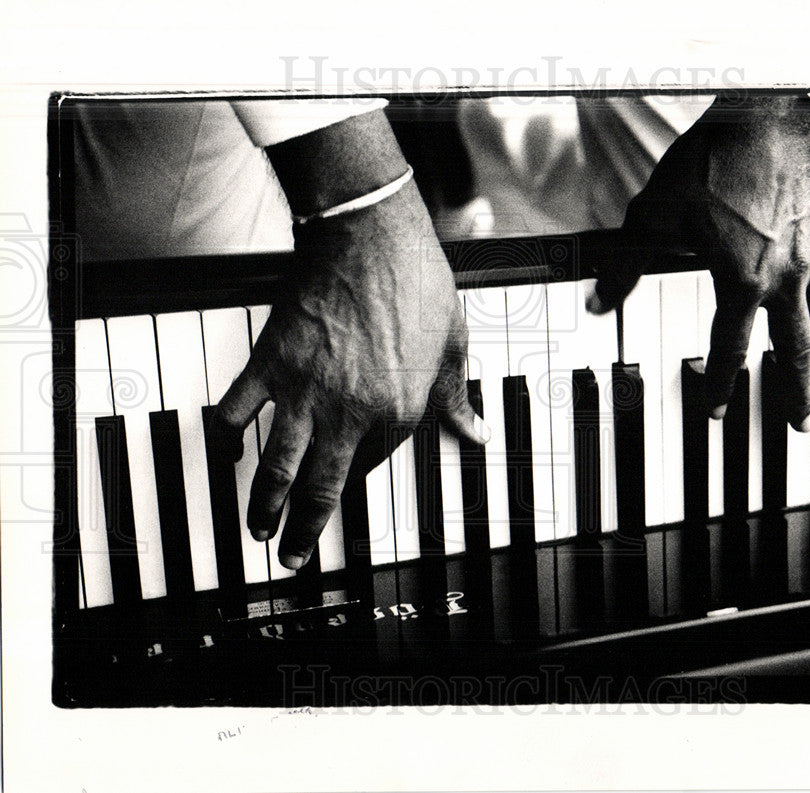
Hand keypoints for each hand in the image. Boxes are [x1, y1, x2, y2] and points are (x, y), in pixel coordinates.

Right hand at [212, 181, 485, 568]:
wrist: (370, 235)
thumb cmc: (417, 283)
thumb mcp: (453, 346)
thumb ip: (458, 398)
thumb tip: (478, 433)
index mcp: (398, 412)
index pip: (375, 466)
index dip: (359, 482)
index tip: (344, 498)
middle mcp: (350, 413)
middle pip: (320, 489)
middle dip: (302, 532)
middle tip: (290, 557)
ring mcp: (306, 391)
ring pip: (277, 466)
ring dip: (262, 505)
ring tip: (256, 528)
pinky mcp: (271, 363)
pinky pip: (238, 412)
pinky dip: (227, 436)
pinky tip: (225, 451)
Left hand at [588, 94, 809, 430]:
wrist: (765, 113)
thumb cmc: (710, 162)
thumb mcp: (653, 217)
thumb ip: (625, 267)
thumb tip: (597, 303)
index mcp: (742, 281)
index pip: (730, 350)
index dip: (722, 386)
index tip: (718, 411)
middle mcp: (785, 277)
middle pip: (796, 350)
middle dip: (797, 392)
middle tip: (798, 422)